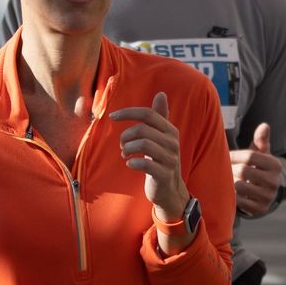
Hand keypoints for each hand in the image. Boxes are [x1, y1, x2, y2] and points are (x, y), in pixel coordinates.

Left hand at [109, 91, 188, 220]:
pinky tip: (130, 164)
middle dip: (126, 136)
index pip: (148, 114)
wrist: (171, 190)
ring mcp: (170, 159)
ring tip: (125, 154)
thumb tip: (161, 94)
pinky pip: (146, 164)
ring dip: (127, 148)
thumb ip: (160, 117)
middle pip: (143, 129)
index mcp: (170, 130)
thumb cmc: (161, 160)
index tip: (112, 116)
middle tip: (122, 146)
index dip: (128, 112)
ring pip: (143, 144)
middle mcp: (173, 142)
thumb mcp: (162, 137)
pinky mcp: (165, 174)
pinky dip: (133, 162)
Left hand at [231, 121, 282, 217]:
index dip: (234, 155)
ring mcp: (268, 196)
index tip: (226, 156)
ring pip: (239, 186)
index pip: (250, 156)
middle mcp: (275, 182)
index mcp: (275, 165)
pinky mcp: (260, 209)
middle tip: (225, 170)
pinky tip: (232, 192)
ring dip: (229, 183)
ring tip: (229, 180)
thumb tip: (265, 125)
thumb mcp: (260, 154)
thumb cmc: (257, 168)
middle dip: (231, 169)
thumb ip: (261, 140)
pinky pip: (238, 201)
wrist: (262, 193)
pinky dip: (232, 196)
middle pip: (243, 171)